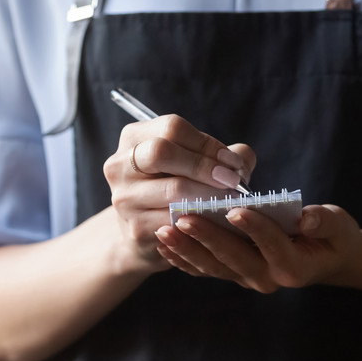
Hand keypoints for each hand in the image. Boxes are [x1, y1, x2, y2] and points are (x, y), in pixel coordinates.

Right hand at [103, 114, 256, 273]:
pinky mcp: (135, 227)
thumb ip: (223, 154)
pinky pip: (175, 219)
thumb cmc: (177, 187)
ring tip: (231, 199)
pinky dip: (202, 218)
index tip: (232, 162)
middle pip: (162, 152)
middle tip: (233, 180)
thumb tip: (241, 162)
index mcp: (135, 137)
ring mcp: (124, 197)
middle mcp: (120, 164)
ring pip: (173, 189)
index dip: (207, 144)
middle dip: (205, 165)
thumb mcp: (194, 162)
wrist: (146, 232)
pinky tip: (216, 219)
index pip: (172, 128)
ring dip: (210, 194)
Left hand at [155, 204, 361, 292]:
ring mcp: (248, 279)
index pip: (272, 245)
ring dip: (188, 249)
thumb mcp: (338, 226)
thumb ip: (324, 222)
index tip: (234, 210)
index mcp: (294, 266)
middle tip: (183, 217)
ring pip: (214, 266)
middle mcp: (269, 278)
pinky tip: (164, 243)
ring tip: (165, 229)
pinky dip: (183, 258)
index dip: (255, 228)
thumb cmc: (333, 236)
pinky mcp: (235, 274)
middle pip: (234, 258)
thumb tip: (307, 216)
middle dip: (207, 238)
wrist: (325, 258)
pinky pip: (205, 270)